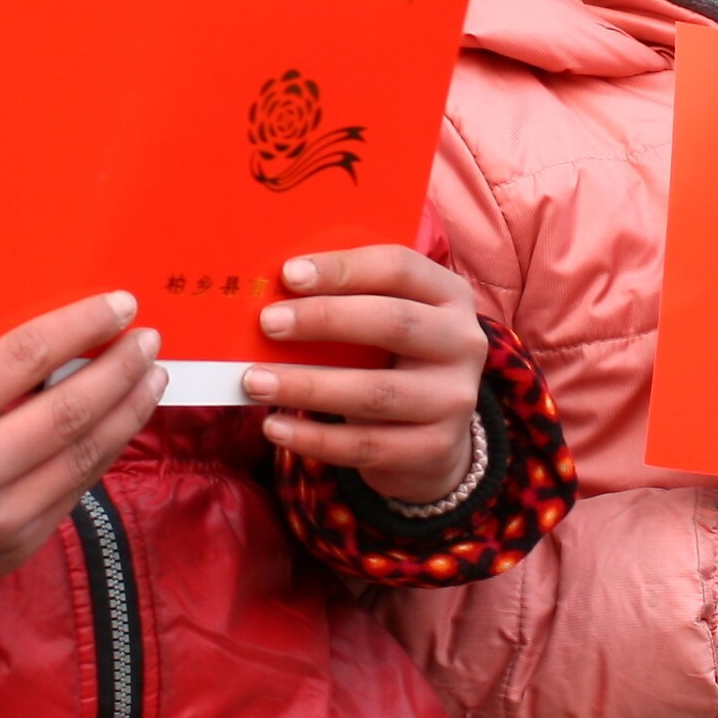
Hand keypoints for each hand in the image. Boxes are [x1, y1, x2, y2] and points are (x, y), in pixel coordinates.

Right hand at [0, 294, 163, 623]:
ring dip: (130, 411)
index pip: (31, 354)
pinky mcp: (17, 546)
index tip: (121, 304)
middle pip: (75, 406)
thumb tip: (65, 352)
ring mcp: (1, 516)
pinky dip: (102, 451)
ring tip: (151, 378)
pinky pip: (75, 489)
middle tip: (149, 341)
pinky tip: (117, 425)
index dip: (85, 324)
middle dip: (122, 367)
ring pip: (89, 452)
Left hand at [248, 246, 486, 504]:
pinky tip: (276, 428)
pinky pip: (366, 445)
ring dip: (307, 386)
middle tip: (268, 323)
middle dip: (325, 319)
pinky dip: (314, 438)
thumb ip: (345, 302)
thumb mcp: (384, 321)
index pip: (399, 268)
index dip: (343, 269)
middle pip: (394, 323)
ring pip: (375, 392)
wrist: (434, 438)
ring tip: (255, 382)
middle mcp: (463, 343)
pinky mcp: (435, 449)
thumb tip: (272, 295)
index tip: (288, 274)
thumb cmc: (391, 361)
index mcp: (449, 295)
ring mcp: (454, 400)